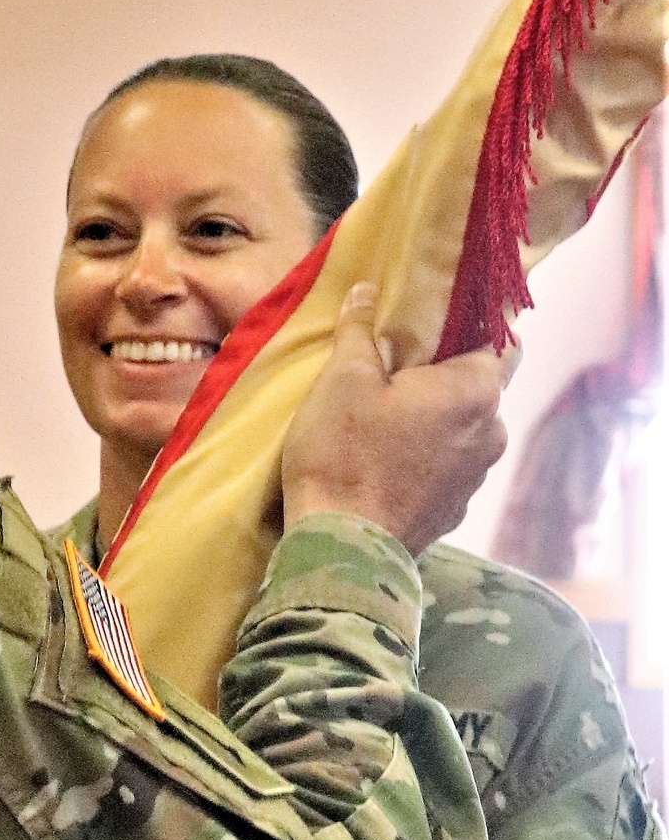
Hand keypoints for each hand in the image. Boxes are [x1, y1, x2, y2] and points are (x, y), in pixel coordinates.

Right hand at [281, 282, 514, 554]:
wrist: (342, 548)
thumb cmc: (345, 452)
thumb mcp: (342, 379)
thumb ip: (360, 330)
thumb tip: (367, 291)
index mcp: (477, 391)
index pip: (498, 341)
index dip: (468, 328)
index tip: (431, 327)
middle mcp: (493, 433)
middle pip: (478, 389)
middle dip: (444, 379)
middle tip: (394, 374)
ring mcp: (477, 479)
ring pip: (463, 432)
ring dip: (435, 423)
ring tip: (385, 423)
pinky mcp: (454, 513)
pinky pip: (447, 470)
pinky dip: (425, 462)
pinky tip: (385, 464)